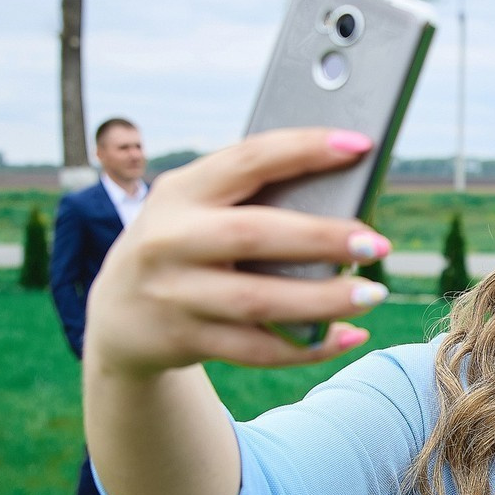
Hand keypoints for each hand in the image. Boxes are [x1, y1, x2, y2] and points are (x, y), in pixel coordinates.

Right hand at [84, 128, 391, 377]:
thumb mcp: (196, 209)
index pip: (248, 159)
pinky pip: (256, 350)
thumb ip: (250, 199)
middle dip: (322, 238)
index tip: (359, 145)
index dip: (305, 149)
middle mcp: (169, 239)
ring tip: (372, 294)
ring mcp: (173, 294)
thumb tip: (344, 197)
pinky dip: (307, 347)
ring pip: (258, 302)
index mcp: (180, 190)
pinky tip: (348, 335)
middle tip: (377, 243)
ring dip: (323, 300)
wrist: (116, 314)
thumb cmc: (184, 244)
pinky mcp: (183, 341)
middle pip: (255, 235)